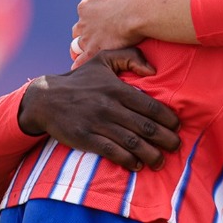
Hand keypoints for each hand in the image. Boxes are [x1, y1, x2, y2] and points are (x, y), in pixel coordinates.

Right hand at [19, 47, 179, 171]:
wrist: (44, 98)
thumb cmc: (80, 80)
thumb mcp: (104, 59)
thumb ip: (131, 57)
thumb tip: (153, 69)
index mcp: (118, 90)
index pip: (152, 107)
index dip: (169, 119)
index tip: (177, 127)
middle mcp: (111, 107)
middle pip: (147, 127)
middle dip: (166, 139)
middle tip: (176, 147)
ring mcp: (98, 124)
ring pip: (132, 142)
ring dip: (151, 154)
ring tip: (160, 161)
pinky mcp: (85, 138)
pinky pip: (112, 152)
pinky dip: (127, 160)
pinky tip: (137, 165)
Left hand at [73, 0, 144, 58]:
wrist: (135, 10)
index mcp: (87, 6)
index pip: (84, 13)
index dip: (91, 17)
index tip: (100, 20)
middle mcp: (84, 21)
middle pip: (78, 29)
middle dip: (85, 32)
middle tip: (95, 36)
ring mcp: (88, 36)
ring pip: (78, 45)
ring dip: (82, 48)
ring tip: (88, 53)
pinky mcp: (95, 49)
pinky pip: (83, 60)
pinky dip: (80, 64)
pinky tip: (80, 68)